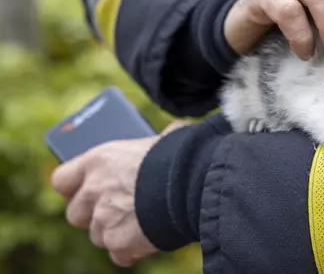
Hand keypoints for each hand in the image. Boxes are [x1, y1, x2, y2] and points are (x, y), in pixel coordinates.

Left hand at [51, 121, 189, 266]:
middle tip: (118, 209)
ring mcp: (104, 220)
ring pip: (99, 236)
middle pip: (76, 214)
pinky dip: (132, 250)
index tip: (87, 189)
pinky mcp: (118, 244)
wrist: (194, 184)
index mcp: (99, 160)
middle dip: (94, 215)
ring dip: (116, 232)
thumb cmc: (182, 156)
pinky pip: (119, 255)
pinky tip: (151, 238)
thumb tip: (171, 135)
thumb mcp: (165, 139)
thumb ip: (155, 142)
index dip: (74, 187)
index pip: (63, 179)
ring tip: (143, 223)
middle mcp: (94, 191)